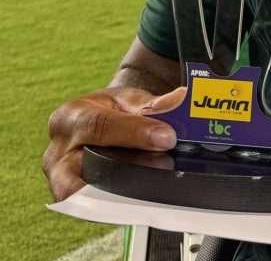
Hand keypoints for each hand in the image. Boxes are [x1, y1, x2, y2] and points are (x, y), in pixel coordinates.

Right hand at [43, 86, 185, 200]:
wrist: (96, 122)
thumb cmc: (110, 110)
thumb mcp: (127, 98)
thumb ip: (150, 103)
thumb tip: (177, 100)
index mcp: (70, 118)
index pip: (99, 126)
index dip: (135, 133)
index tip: (167, 137)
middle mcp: (58, 153)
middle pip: (85, 169)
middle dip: (124, 172)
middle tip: (162, 166)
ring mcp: (61, 180)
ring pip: (87, 195)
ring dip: (125, 191)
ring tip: (158, 181)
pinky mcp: (73, 200)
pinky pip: (95, 206)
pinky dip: (121, 202)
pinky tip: (147, 196)